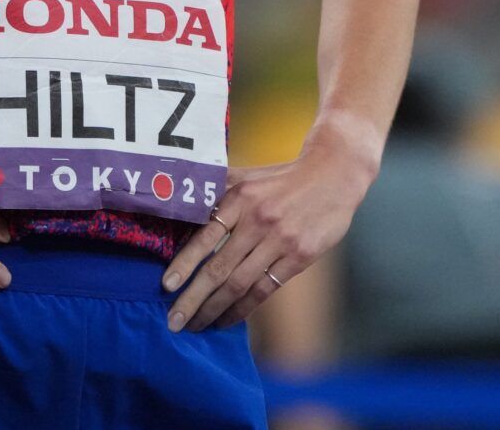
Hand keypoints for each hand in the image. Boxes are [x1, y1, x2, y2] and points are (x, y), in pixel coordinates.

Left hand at [160, 144, 367, 331]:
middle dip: (193, 298)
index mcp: (239, 198)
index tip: (166, 285)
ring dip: (214, 309)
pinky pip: (264, 289)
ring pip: (240, 284)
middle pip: (219, 268)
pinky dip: (243, 309)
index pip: (205, 236)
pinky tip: (226, 320)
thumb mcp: (247, 176)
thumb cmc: (281, 178)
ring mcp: (280, 241)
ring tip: (195, 325)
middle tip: (173, 321)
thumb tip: (177, 199)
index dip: (185, 263)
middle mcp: (258, 220)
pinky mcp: (299, 258)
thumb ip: (215, 188)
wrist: (333, 174)